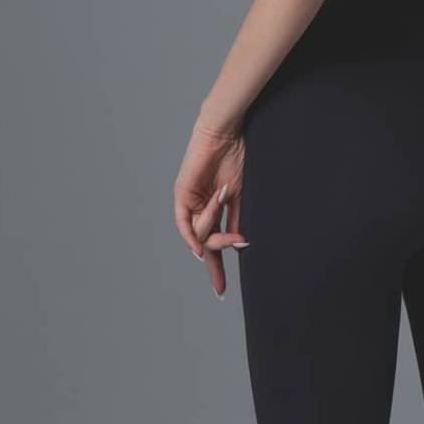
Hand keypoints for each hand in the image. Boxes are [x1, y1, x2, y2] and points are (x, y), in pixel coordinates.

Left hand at [173, 117, 247, 298]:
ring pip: (200, 233)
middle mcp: (200, 207)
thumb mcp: (241, 194)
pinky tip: (198, 249)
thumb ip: (236, 219)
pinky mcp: (182, 193)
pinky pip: (184, 222)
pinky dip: (191, 236)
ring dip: (215, 228)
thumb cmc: (237, 155)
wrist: (227, 132)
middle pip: (206, 244)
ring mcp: (190, 201)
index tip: (221, 291)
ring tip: (225, 201)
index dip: (218, 268)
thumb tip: (240, 246)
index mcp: (216, 208)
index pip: (215, 243)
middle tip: (229, 264)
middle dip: (215, 262)